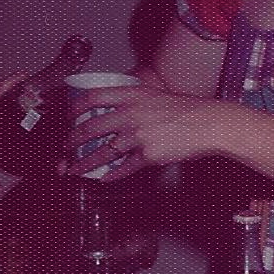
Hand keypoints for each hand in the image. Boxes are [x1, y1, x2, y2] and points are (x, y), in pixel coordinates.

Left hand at [61, 82, 221, 180]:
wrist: (208, 123)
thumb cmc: (186, 109)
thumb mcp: (155, 95)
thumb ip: (134, 101)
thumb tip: (114, 111)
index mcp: (132, 95)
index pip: (92, 97)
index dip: (75, 107)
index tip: (69, 116)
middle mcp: (131, 114)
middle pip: (91, 127)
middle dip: (72, 140)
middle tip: (65, 147)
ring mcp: (138, 136)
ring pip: (102, 152)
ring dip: (84, 163)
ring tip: (75, 169)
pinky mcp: (148, 155)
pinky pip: (123, 168)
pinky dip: (111, 175)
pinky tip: (103, 179)